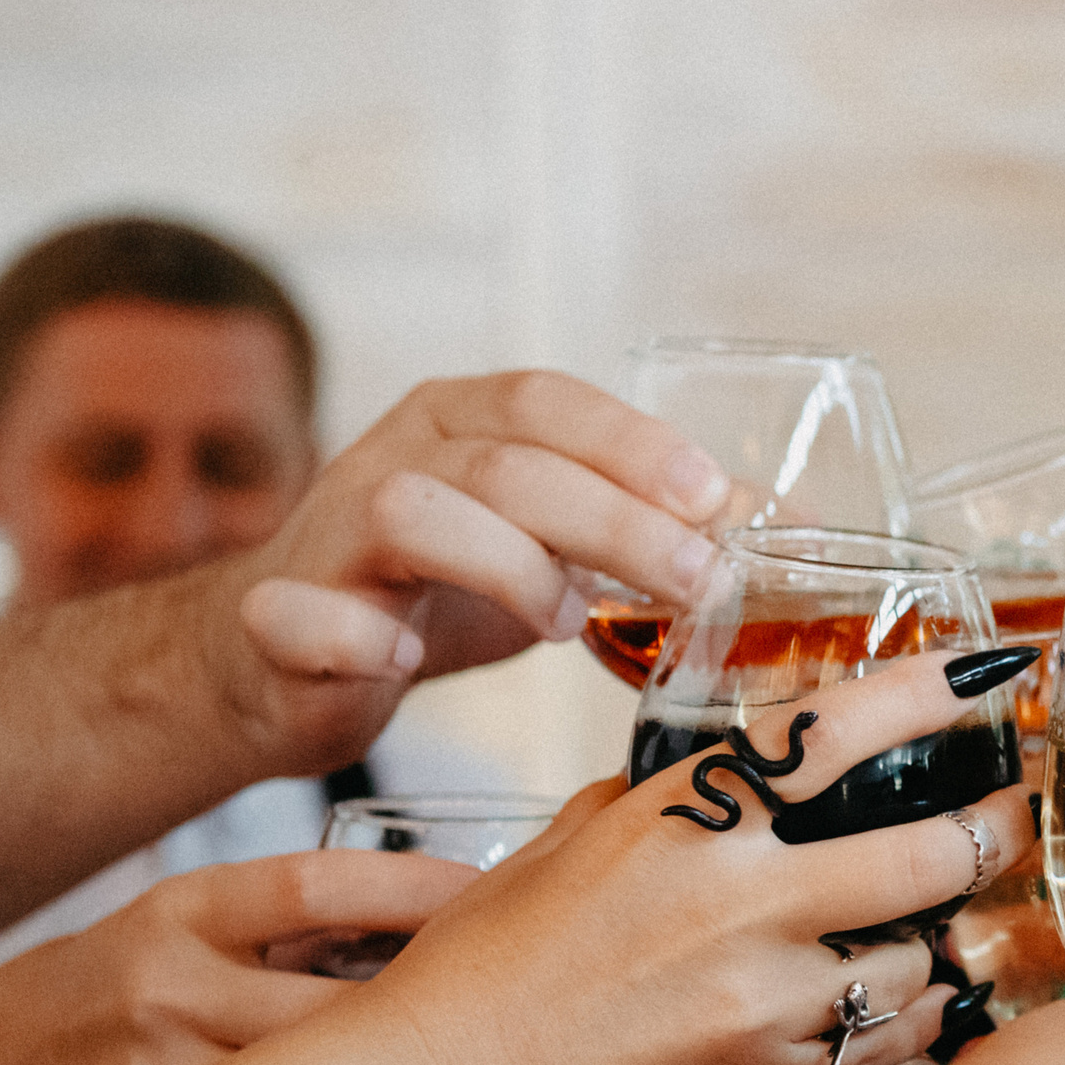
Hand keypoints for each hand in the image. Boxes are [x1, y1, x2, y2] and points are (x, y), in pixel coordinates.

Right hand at [0, 850, 471, 1064]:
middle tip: (530, 1009)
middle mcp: (171, 990)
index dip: (423, 889)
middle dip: (442, 1012)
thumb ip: (291, 920)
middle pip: (341, 1001)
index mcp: (182, 912)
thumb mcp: (181, 920)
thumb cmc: (99, 990)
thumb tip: (443, 917)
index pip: (320, 886)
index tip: (499, 897)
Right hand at [218, 371, 729, 771]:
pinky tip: (410, 662)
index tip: (713, 497)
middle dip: (616, 521)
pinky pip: (303, 612)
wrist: (282, 663)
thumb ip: (652, 530)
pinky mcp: (278, 615)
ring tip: (564, 625)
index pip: (546, 401)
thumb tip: (786, 528)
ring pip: (412, 512)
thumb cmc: (437, 595)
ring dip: (508, 568)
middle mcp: (392, 459)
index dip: (631, 442)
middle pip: (507, 464)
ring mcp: (328, 534)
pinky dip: (363, 636)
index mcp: (457, 424)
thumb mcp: (553, 548)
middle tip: (697, 583)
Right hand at [358, 651, 1038, 1064]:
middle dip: (992, 830)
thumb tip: (717, 780)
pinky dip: (916, 1019)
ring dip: (938, 942)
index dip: (929, 696)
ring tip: (935, 930)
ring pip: (922, 958)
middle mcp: (740, 897)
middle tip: (1013, 816)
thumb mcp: (568, 843)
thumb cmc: (490, 963)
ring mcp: (763, 995)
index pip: (834, 731)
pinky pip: (891, 1041)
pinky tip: (913, 1004)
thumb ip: (657, 802)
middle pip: (928, 852)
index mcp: (686, 816)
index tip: (989, 676)